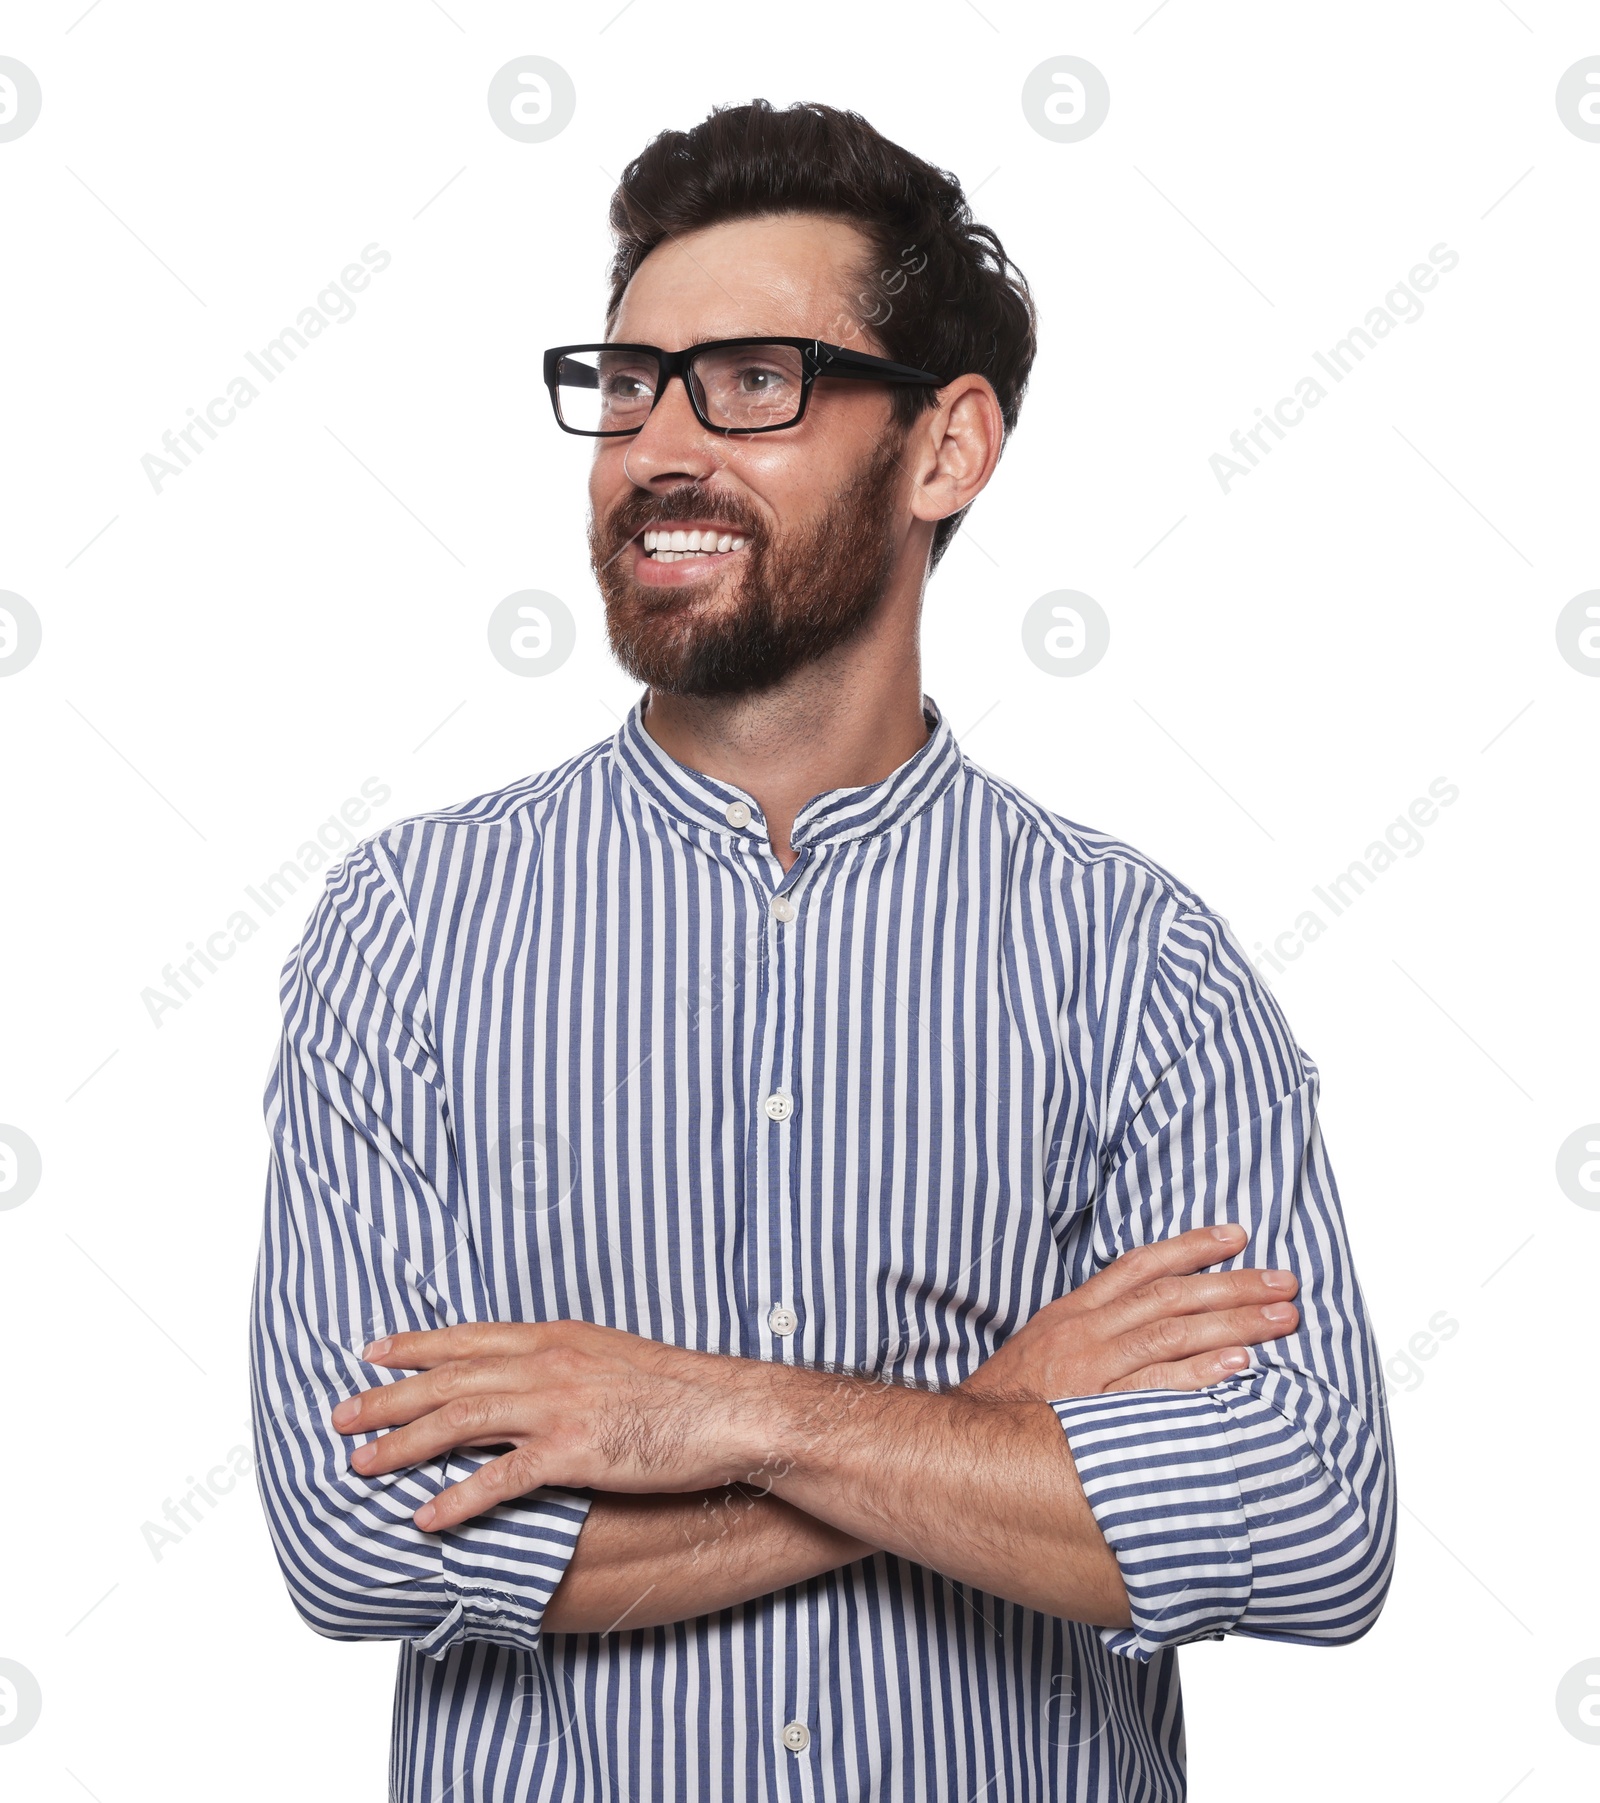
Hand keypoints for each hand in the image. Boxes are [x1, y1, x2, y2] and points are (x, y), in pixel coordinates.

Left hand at [330, 1321, 766, 1533]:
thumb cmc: (680, 1390)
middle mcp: (550, 1363)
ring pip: (461, 1420)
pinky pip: (502, 1479)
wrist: (730, 1410)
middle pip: (451, 1377)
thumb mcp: (614, 1356)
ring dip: (404, 1444)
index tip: (375, 1353)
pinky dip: (458, 1498)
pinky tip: (427, 1517)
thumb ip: (566, 1363)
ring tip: (361, 1465)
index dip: (417, 1346)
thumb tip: (532, 1374)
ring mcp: (560, 1407)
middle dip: (389, 1397)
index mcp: (558, 1337)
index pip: (471, 1337)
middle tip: (341, 1414)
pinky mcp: (577, 1453)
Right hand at [959, 1222, 1298, 1400]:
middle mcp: (1087, 1332)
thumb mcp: (1045, 1344)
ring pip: (1173, 1333)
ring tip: (1283, 1318)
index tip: (1237, 1236)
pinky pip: (1157, 1388)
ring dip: (1235, 1323)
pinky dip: (1200, 1374)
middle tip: (1285, 1281)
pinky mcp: (1098, 1411)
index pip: (1140, 1265)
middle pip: (1171, 1296)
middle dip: (1234, 1285)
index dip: (1192, 1247)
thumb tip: (1146, 1316)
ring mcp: (1093, 1370)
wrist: (969, 1442)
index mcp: (1074, 1311)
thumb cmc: (1013, 1398)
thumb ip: (1092, 1325)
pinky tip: (1239, 1366)